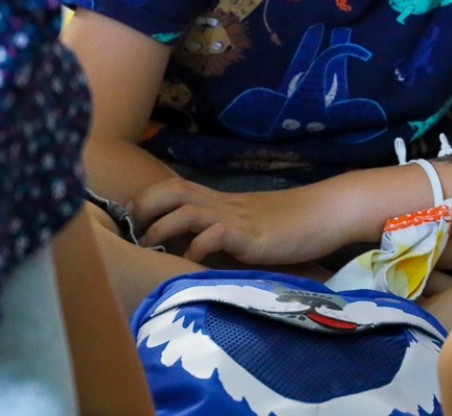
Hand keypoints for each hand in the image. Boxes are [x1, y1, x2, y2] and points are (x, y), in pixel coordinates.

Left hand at [131, 176, 339, 265]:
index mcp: (218, 199)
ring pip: (186, 210)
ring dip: (162, 228)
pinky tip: (190, 263)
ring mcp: (235, 218)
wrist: (322, 214)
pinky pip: (215, 235)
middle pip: (171, 191)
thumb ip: (217, 228)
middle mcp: (221, 203)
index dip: (146, 200)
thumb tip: (187, 245)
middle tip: (132, 232)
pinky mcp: (249, 236)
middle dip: (145, 208)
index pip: (173, 187)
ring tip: (151, 249)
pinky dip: (196, 249)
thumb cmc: (285, 223)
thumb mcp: (244, 224)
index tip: (129, 220)